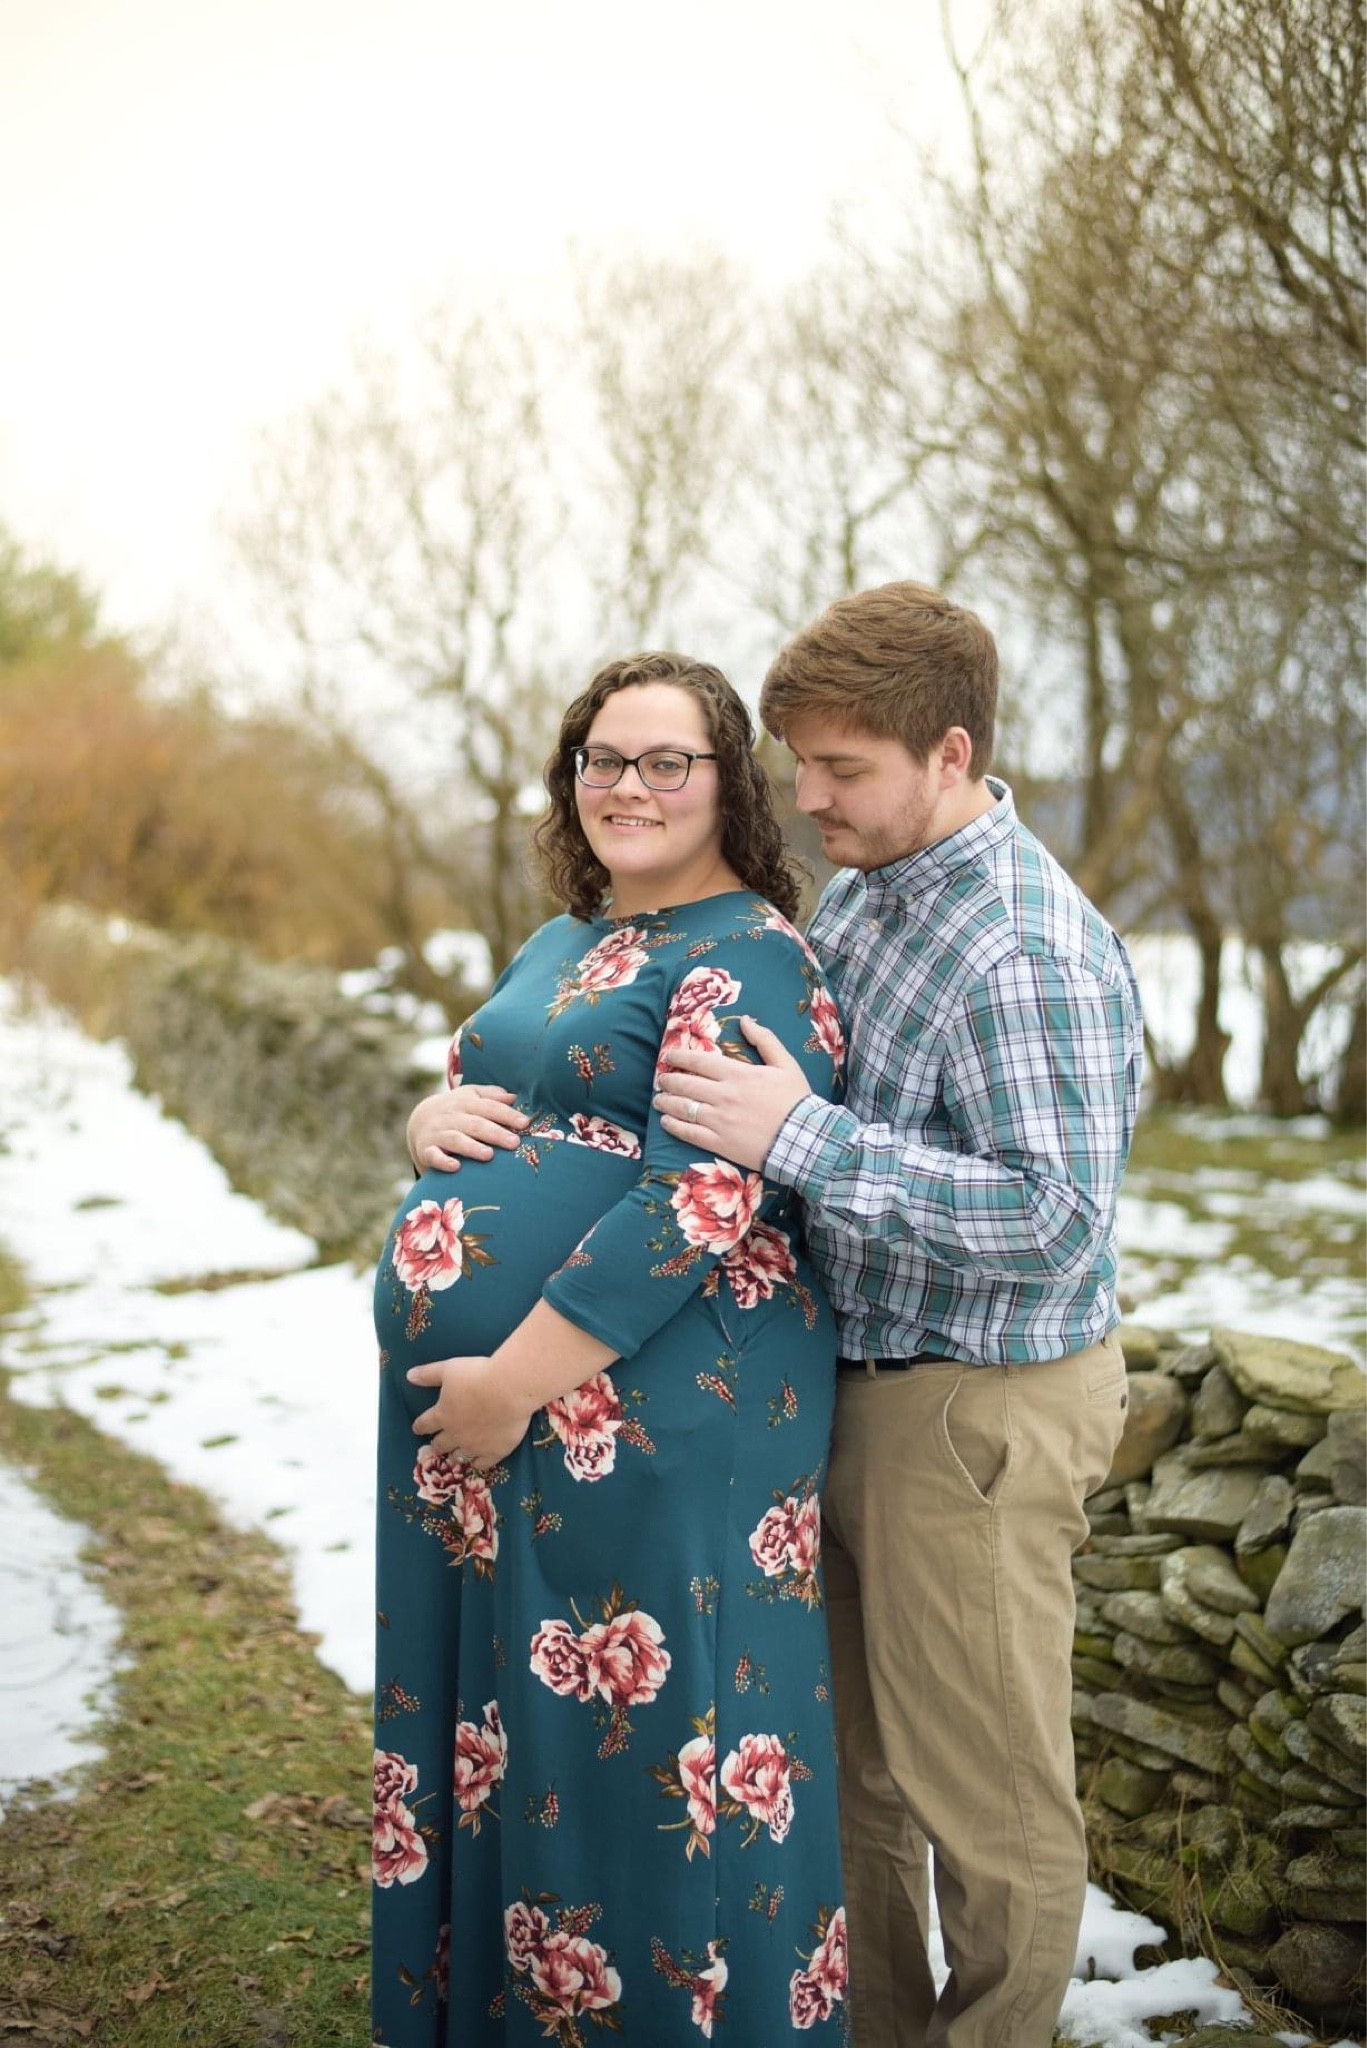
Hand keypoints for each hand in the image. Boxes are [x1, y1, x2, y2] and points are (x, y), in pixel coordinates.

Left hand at [407, 1355, 531, 1466]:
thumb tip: (409, 1376)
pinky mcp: (494, 1452)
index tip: (417, 1428)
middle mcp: (455, 1434)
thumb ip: (428, 1374)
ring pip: (459, 1457)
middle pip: (440, 1445)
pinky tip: (478, 1462)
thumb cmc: (478, 1375)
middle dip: (437, 1444)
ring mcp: (474, 1446)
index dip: (420, 1426)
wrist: (508, 1390)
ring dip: (455, 1455)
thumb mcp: (449, 1369)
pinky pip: (481, 1465)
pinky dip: (477, 1463)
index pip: (425, 1424)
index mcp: (442, 1415)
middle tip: (437, 1444)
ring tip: (455, 1455)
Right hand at [408, 1085, 527, 1171]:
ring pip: (456, 1139)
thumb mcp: (471, 1096)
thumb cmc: (456, 1110)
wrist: (419, 1120)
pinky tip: (455, 1167)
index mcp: (466, 1102)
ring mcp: (438, 1133)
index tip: (524, 1123)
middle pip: (475, 1124)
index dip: (507, 1115)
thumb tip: (514, 1097)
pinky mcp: (426, 1150)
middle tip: (514, 1142)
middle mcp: (452, 1117)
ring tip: (489, 1155)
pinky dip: (443, 1161)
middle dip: (495, 1133)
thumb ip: (491, 1096)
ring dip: (472, 1147)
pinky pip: (434, 1155)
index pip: (489, 1107)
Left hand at [653, 1016, 811, 1169]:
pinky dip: (674, 1126)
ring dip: (666, 1102)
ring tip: (658, 1099)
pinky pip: (690, 1133)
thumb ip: (765, 1040)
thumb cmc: (796, 1100)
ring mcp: (720, 1120)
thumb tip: (746, 1020)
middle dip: (668, 1080)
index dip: (679, 1057)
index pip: (699, 1061)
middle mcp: (724, 1095)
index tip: (668, 1056)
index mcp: (738, 1074)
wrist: (805, 1139)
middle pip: (686, 1084)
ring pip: (683, 1108)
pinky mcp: (720, 1143)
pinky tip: (666, 1121)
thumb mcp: (786, 1064)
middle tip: (661, 1080)